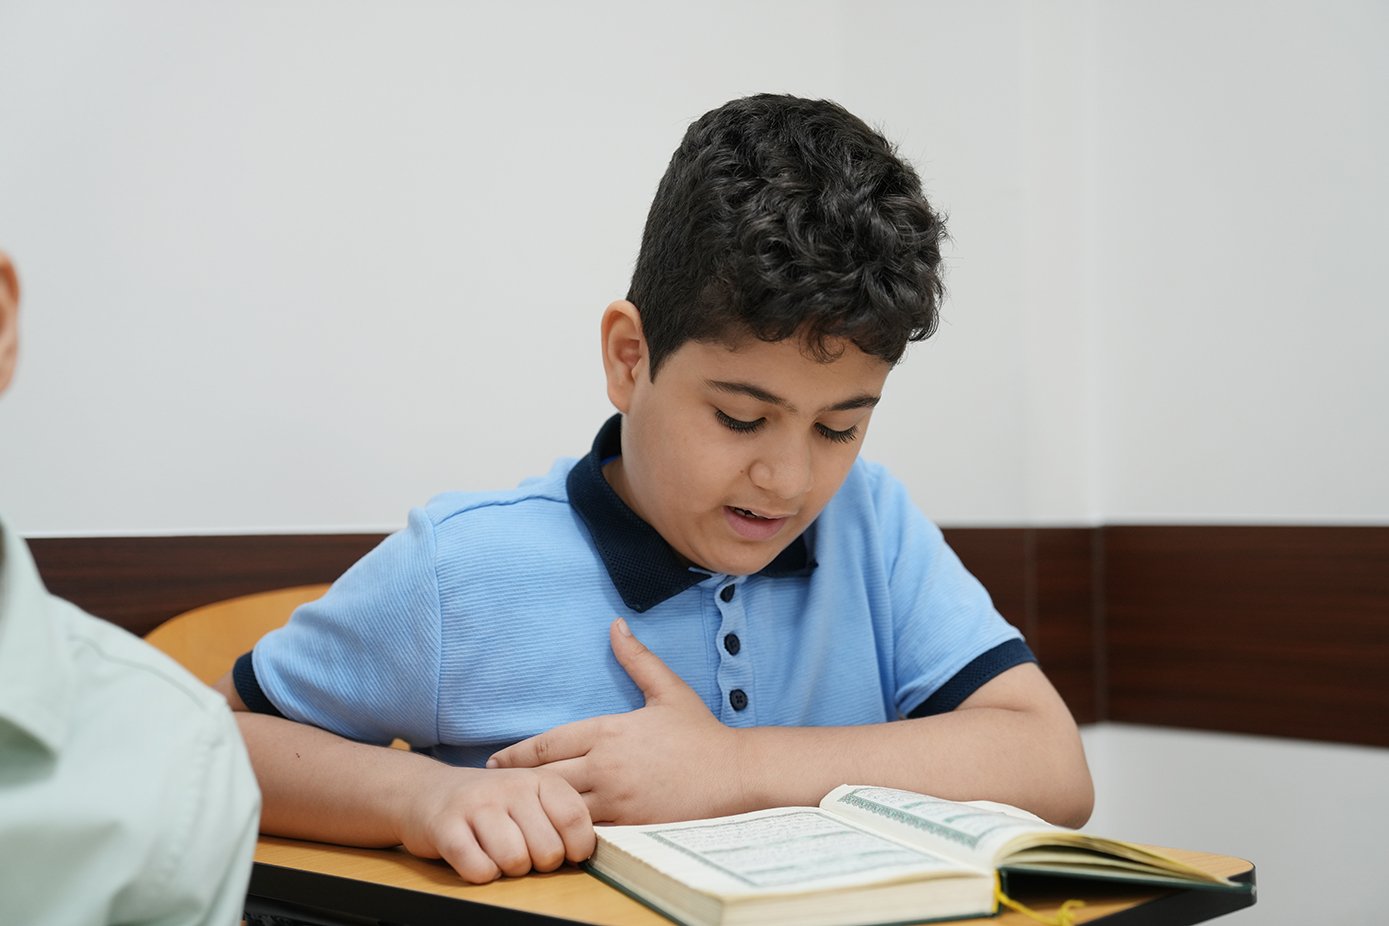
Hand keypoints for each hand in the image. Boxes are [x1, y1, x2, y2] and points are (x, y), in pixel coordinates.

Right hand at [396, 764, 593, 882]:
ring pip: (515, 862)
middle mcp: (510, 786)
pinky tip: (476, 857)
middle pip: (548, 850)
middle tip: (523, 851)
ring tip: (498, 853)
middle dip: (538, 864)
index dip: (577, 848)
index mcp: (538, 779)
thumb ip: (560, 817)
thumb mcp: (530, 798)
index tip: (569, 855)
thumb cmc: (491, 803)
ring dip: (508, 870)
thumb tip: (588, 853)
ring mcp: (477, 804)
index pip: (574, 819)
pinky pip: (479, 869)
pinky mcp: (446, 826)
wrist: (426, 791)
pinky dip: (481, 873)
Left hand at [487, 619, 744, 824]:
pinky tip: (550, 835)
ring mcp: (616, 799)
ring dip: (537, 810)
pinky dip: (566, 831)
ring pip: (559, 807)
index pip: (546, 744)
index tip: (496, 762)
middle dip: (516, 785)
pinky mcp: (628, 825)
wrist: (736, 774)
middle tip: (493, 793)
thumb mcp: (668, 690)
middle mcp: (605, 765)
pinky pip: (586, 831)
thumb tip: (616, 624)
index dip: (516, 755)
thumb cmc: (701, 734)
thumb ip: (637, 659)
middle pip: (543, 778)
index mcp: (608, 731)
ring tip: (514, 815)